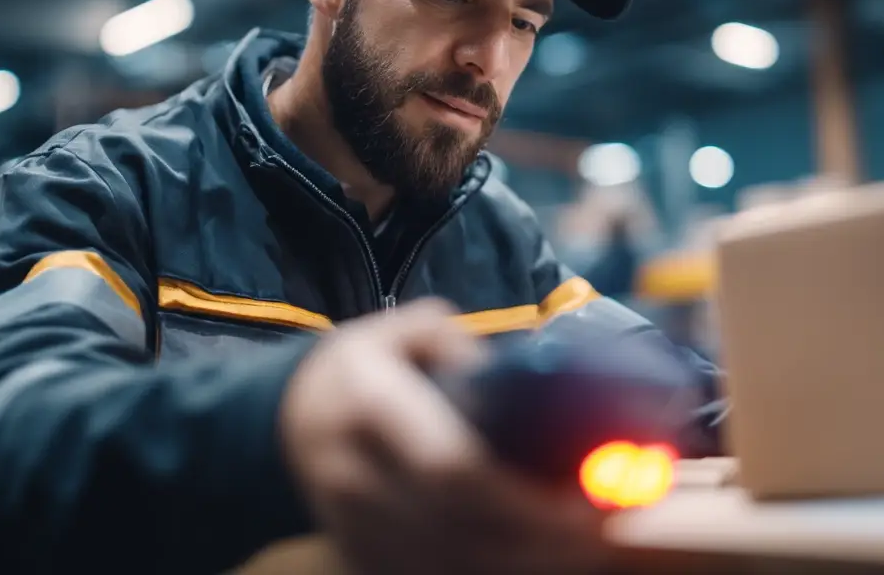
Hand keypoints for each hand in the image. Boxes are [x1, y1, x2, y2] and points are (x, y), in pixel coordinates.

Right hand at [280, 298, 608, 574]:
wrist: (282, 421)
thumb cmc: (357, 372)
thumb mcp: (393, 333)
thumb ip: (447, 338)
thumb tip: (508, 372)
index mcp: (369, 409)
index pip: (452, 469)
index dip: (523, 498)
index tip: (585, 502)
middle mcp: (355, 475)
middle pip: (460, 532)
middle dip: (539, 541)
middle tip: (600, 530)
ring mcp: (351, 527)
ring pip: (448, 569)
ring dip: (522, 566)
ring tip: (578, 547)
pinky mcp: (358, 559)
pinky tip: (531, 559)